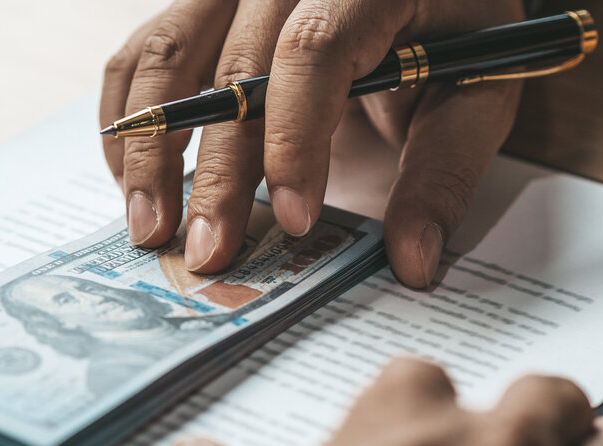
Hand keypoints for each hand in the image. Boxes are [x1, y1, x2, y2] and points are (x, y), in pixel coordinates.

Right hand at [101, 0, 521, 285]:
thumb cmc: (450, 34)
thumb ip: (444, 173)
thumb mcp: (474, 94)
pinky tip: (133, 181)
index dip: (296, 137)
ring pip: (166, 57)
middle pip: (231, 68)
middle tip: (208, 253)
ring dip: (149, 150)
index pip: (313, 50)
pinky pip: (143, 55)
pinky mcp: (199, 7)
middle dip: (215, 173)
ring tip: (150, 228)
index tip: (295, 219)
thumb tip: (412, 263)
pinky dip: (128, 119)